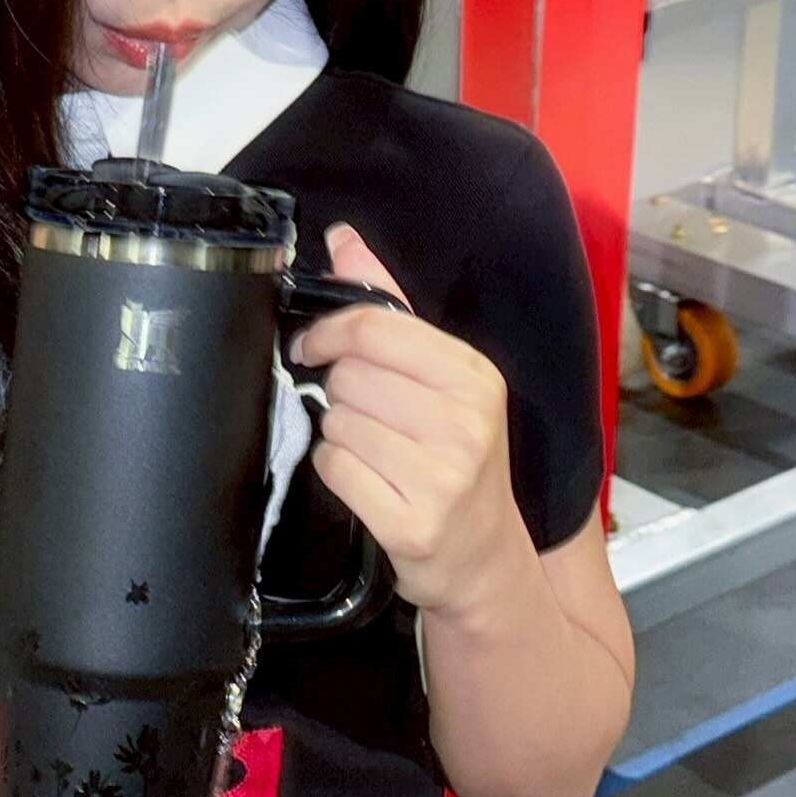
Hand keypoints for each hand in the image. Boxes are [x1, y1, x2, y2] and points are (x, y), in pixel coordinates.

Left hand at [288, 224, 526, 615]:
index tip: (311, 347)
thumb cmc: (458, 460)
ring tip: (377, 454)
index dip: (327, 332)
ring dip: (340, 436)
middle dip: (341, 395)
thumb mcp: (443, 377)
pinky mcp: (412, 523)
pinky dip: (337, 473)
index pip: (374, 326)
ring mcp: (442, 477)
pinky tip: (368, 482)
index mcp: (474, 375)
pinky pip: (334, 469)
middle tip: (372, 420)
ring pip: (337, 423)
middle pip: (348, 376)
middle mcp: (465, 423)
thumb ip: (390, 304)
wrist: (484, 558)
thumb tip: (343, 238)